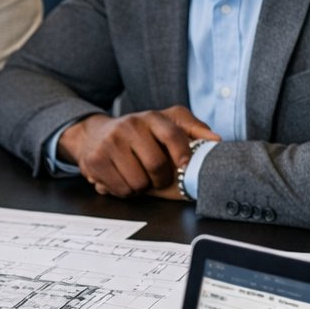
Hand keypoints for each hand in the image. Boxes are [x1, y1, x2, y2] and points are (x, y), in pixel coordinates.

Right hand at [60, 109, 218, 197]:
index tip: (185, 166)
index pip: (172, 135)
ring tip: (137, 175)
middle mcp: (129, 126)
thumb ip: (191, 128)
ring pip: (138, 182)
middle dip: (160, 178)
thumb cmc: (137, 133)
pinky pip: (121, 189)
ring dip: (142, 186)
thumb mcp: (165, 123)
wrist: (93, 134)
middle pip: (156, 165)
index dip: (183, 154)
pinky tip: (122, 178)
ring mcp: (110, 142)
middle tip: (156, 177)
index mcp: (150, 117)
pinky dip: (126, 191)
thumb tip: (215, 140)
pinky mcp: (95, 160)